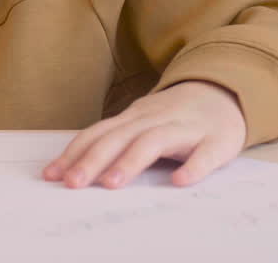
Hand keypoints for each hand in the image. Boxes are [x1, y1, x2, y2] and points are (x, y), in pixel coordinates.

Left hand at [42, 81, 246, 188]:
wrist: (226, 93)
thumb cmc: (175, 117)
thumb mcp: (141, 123)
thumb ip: (115, 141)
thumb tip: (75, 167)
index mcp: (135, 118)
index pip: (99, 133)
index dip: (74, 153)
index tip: (51, 174)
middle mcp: (156, 119)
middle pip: (120, 137)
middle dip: (93, 160)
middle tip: (72, 183)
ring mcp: (186, 128)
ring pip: (155, 142)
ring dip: (131, 162)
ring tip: (111, 184)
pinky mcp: (216, 140)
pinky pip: (204, 154)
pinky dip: (192, 167)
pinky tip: (179, 181)